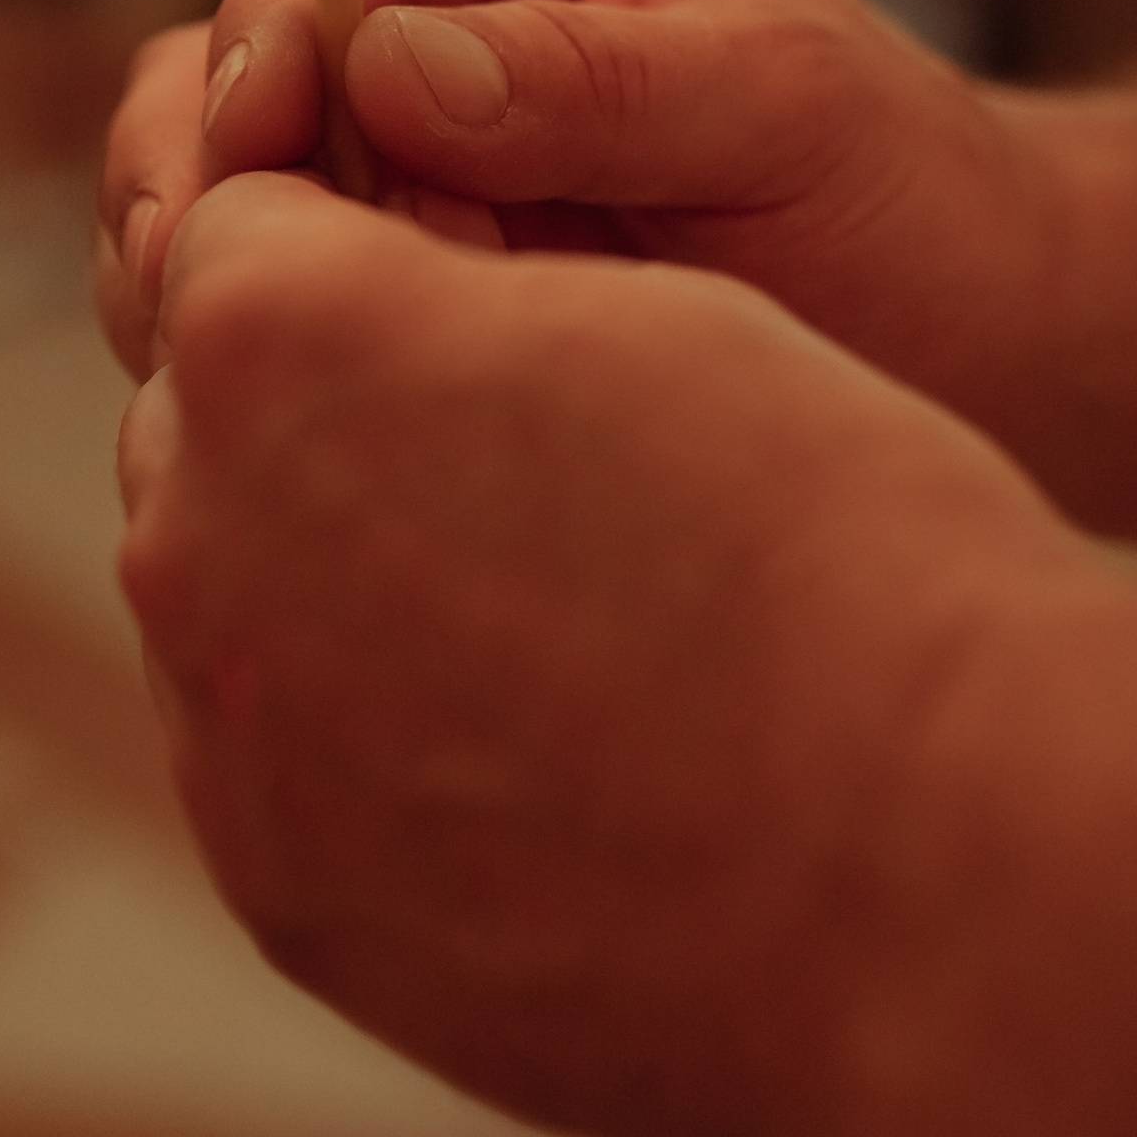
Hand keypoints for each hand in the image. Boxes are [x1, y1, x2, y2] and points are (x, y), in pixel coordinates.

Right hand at [98, 0, 1057, 462]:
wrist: (994, 348)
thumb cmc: (916, 193)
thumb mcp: (782, 107)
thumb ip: (595, 79)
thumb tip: (390, 65)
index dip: (261, 43)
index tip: (255, 140)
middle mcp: (433, 59)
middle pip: (226, 81)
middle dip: (193, 172)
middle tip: (193, 283)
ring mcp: (411, 199)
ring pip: (225, 218)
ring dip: (213, 287)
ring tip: (251, 374)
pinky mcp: (415, 325)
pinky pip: (287, 336)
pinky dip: (266, 379)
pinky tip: (310, 446)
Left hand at [116, 170, 1081, 1136]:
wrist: (938, 863)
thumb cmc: (830, 538)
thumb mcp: (641, 308)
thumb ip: (440, 300)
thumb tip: (362, 340)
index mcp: (278, 337)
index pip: (244, 234)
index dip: (373, 256)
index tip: (487, 301)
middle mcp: (198, 533)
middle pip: (214, 431)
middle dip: (329, 425)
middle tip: (530, 468)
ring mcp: (228, 742)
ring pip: (239, 610)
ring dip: (344, 593)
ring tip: (559, 630)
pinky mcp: (286, 901)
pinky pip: (288, 776)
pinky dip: (381, 752)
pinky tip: (547, 762)